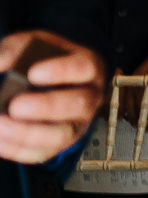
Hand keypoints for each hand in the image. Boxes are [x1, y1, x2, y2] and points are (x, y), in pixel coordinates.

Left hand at [0, 32, 106, 163]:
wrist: (52, 81)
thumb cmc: (44, 60)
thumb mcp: (34, 44)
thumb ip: (15, 49)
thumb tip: (0, 63)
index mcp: (87, 68)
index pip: (83, 68)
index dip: (61, 71)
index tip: (33, 73)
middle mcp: (89, 97)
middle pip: (77, 104)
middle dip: (46, 107)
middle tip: (16, 106)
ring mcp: (77, 124)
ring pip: (62, 135)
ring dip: (29, 133)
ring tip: (1, 126)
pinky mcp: (58, 144)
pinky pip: (42, 153)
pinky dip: (17, 149)